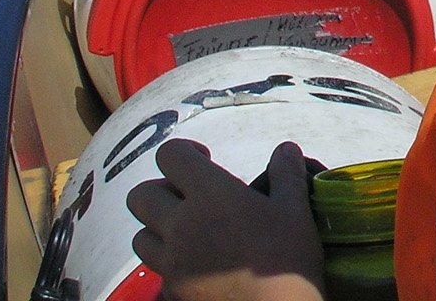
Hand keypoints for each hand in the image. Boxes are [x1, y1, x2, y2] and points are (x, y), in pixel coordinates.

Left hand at [126, 140, 325, 300]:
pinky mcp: (173, 291)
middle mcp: (181, 225)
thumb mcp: (295, 209)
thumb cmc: (288, 257)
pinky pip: (156, 271)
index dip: (184, 151)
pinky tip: (197, 263)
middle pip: (141, 195)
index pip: (170, 155)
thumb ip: (285, 173)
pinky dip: (169, 263)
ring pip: (140, 235)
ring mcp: (172, 262)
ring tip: (187, 231)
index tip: (204, 159)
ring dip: (158, 228)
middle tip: (190, 196)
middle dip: (162, 190)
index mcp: (210, 195)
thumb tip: (285, 149)